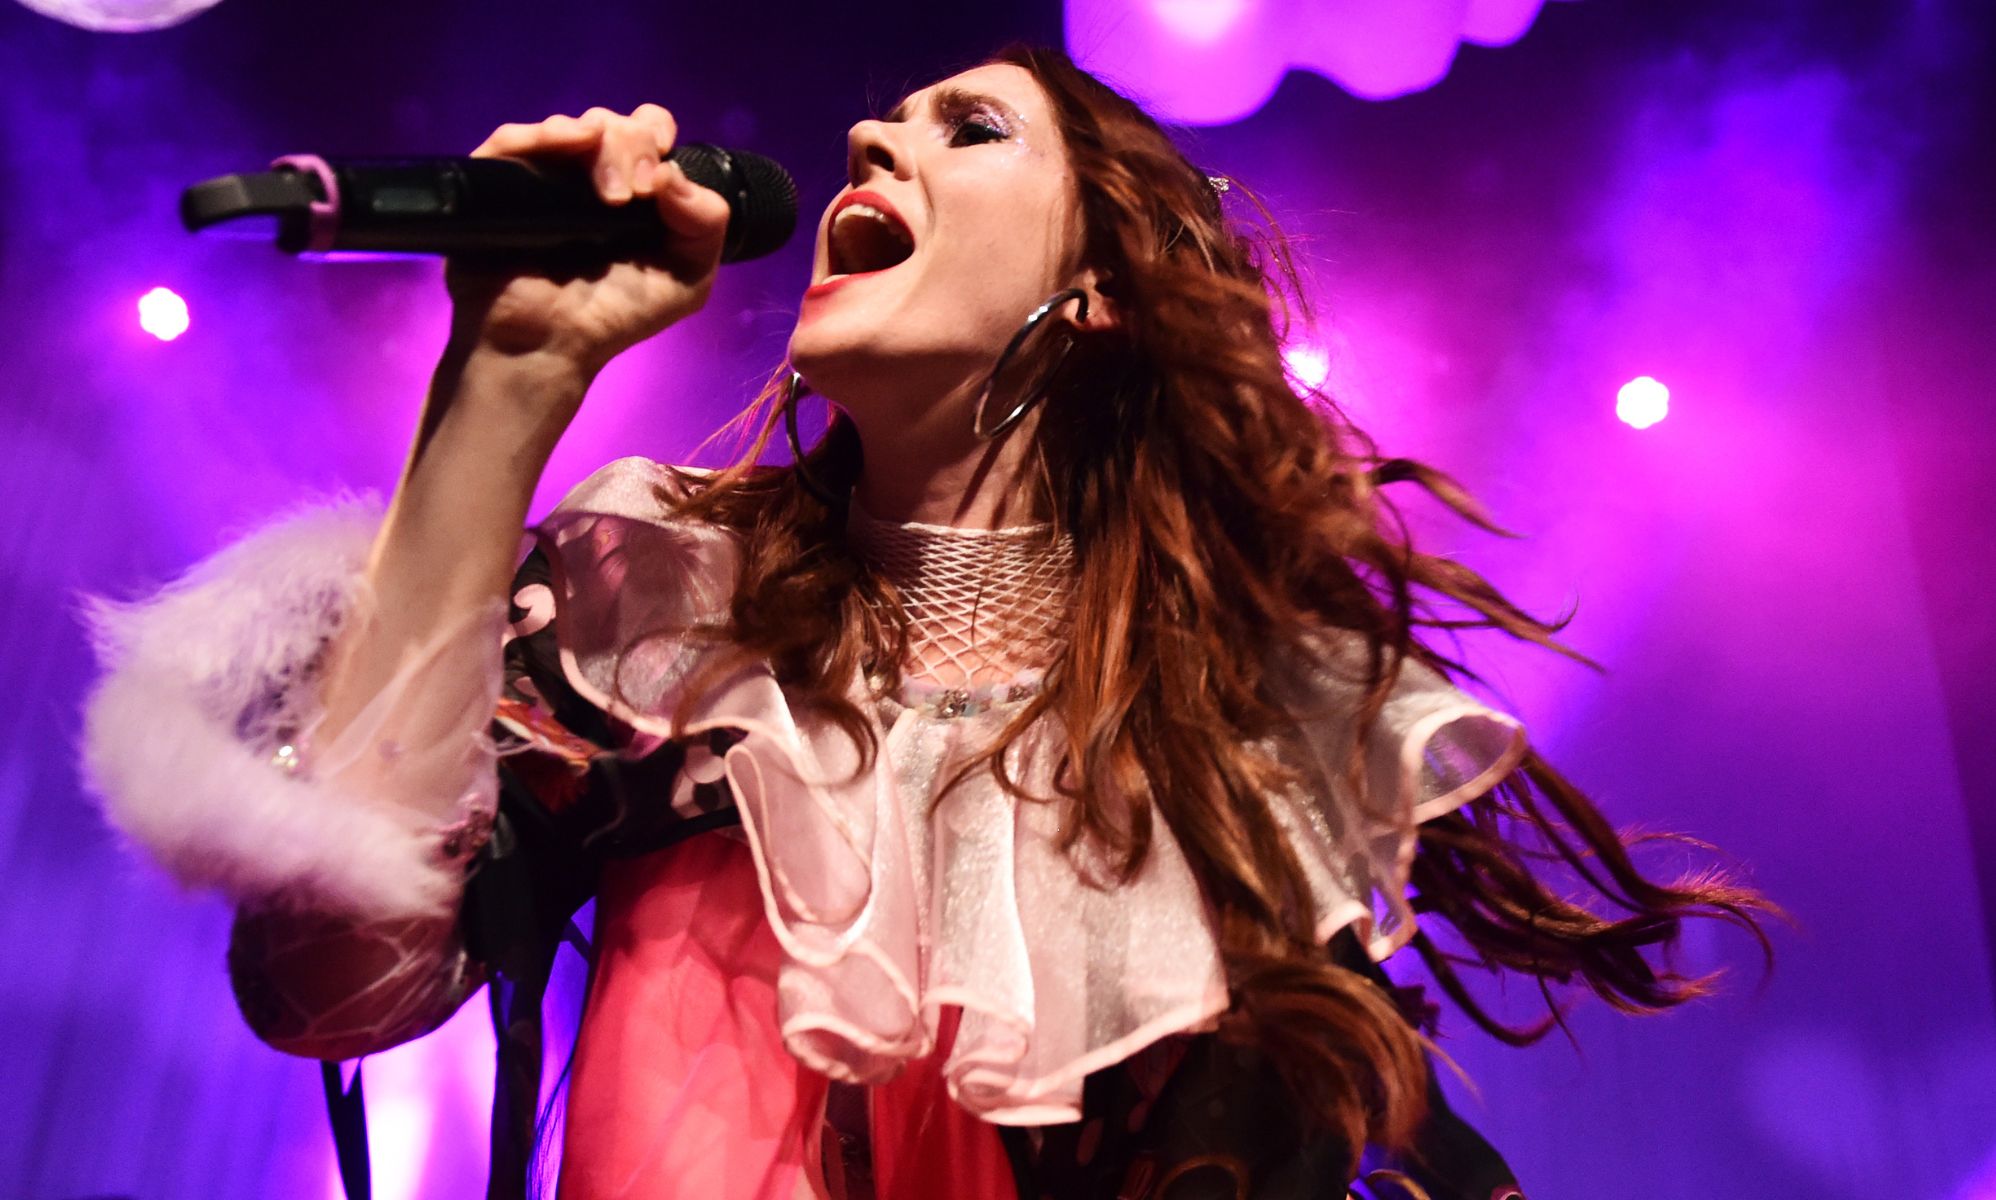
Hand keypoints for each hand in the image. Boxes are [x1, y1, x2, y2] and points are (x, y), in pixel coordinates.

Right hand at [445, 104, 732, 382]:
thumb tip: (674, 172)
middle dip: (634, 147)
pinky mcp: (496, 182)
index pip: (646, 129)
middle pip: (614, 123)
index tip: (658, 181)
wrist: (548, 348)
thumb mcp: (687, 279)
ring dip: (602, 146)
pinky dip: (545, 133)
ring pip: (571, 126)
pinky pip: (513, 138)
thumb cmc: (612, 316)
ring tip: (609, 198)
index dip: (657, 136)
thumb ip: (706, 224)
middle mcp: (585, 174)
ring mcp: (540, 177)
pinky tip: (571, 144)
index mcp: (631, 188)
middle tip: (633, 196)